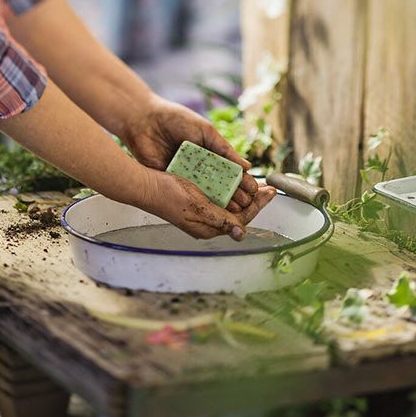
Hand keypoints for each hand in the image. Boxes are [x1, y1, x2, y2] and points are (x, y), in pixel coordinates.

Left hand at [122, 96, 258, 212]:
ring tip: (234, 209)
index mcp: (211, 154)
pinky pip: (188, 191)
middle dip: (236, 195)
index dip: (243, 181)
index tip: (254, 189)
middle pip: (221, 185)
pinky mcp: (172, 180)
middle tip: (247, 204)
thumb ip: (224, 149)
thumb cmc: (175, 119)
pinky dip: (200, 199)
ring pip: (207, 192)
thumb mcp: (205, 131)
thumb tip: (246, 166)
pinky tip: (211, 206)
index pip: (231, 172)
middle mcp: (200, 167)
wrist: (144, 119)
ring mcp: (187, 175)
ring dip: (221, 202)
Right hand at [139, 169, 276, 240]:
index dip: (258, 206)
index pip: (242, 220)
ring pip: (230, 206)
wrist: (146, 186)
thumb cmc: (169, 196)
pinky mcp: (196, 203)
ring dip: (244, 195)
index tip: (269, 192)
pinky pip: (219, 199)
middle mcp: (207, 223)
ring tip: (256, 185)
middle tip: (269, 188)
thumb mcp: (198, 208)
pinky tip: (235, 182)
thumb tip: (241, 234)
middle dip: (255, 201)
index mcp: (208, 228)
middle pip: (238, 213)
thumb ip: (221, 220)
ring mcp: (201, 214)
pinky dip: (230, 191)